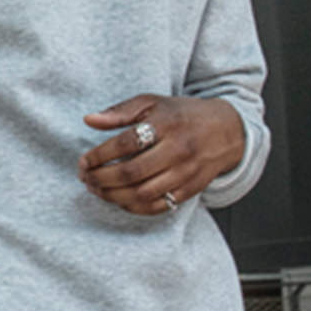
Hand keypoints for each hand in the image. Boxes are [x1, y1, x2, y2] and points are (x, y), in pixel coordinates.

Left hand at [78, 93, 244, 215]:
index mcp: (167, 125)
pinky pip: (158, 206)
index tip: (83, 161)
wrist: (226, 130)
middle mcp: (178, 150)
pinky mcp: (190, 190)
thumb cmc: (183, 115)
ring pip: (143, 194)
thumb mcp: (153, 103)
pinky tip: (119, 200)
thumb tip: (89, 120)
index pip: (126, 143)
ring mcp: (186, 173)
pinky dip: (134, 207)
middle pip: (132, 173)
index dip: (100, 155)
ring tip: (97, 190)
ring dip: (113, 196)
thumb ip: (121, 112)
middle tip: (85, 178)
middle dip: (102, 179)